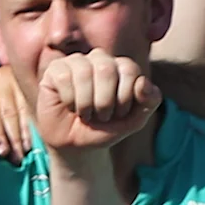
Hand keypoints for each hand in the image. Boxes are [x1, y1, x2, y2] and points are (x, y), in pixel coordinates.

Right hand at [37, 50, 159, 157]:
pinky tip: (70, 106)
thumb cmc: (103, 129)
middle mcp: (100, 59)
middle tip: (101, 116)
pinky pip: (64, 78)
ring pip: (85, 72)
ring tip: (85, 114)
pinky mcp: (55, 71)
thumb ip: (149, 102)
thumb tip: (143, 83)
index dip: (125, 96)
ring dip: (86, 102)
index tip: (119, 115)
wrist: (73, 145)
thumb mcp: (133, 121)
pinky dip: (70, 99)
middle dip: (105, 101)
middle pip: (107, 68)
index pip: (130, 70)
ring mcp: (76, 62)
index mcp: (122, 66)